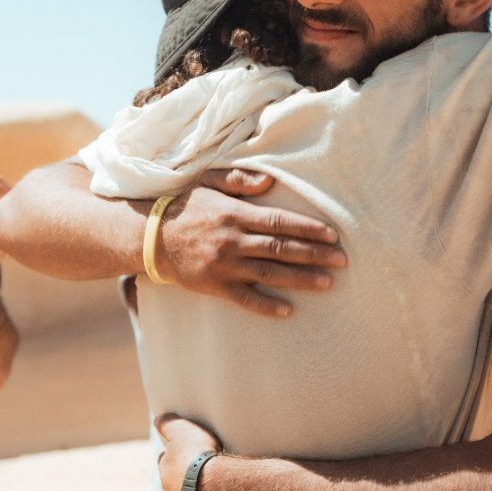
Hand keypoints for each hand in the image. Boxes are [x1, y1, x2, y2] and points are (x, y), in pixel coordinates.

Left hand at [154, 413, 221, 490]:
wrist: (216, 490)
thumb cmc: (199, 458)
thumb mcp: (182, 431)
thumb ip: (169, 424)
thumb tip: (158, 419)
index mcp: (166, 469)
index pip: (165, 460)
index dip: (174, 455)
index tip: (184, 453)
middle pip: (172, 484)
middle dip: (181, 480)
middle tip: (197, 475)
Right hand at [158, 169, 346, 317]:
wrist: (149, 236)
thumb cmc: (184, 205)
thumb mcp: (208, 181)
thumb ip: (239, 180)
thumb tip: (270, 182)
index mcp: (235, 214)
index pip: (280, 221)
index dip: (308, 229)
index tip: (332, 235)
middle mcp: (233, 240)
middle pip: (281, 248)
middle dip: (315, 255)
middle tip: (342, 261)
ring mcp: (224, 265)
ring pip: (270, 274)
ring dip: (301, 279)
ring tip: (327, 283)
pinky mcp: (214, 285)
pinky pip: (245, 299)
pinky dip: (267, 305)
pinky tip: (288, 310)